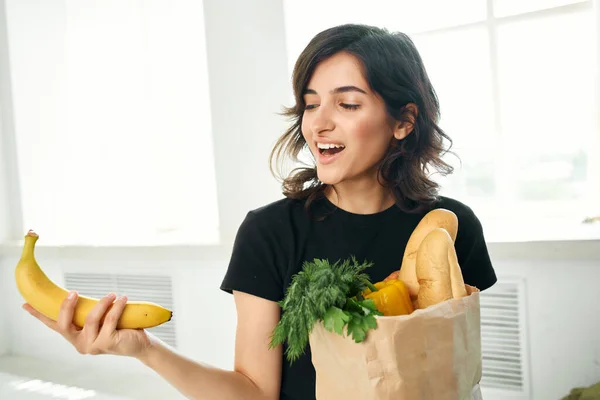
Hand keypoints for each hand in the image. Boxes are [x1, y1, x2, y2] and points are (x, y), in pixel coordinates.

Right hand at [23, 291, 151, 358]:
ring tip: (112, 294)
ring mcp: (92, 346)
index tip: (26, 304)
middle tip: (74, 292)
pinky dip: (116, 307)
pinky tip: (123, 298)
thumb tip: (75, 294)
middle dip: (66, 306)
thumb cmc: (119, 328)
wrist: (139, 343)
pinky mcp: (106, 343)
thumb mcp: (99, 318)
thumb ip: (87, 312)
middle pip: (64, 324)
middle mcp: (80, 343)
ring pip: (90, 319)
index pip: (53, 324)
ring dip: (102, 303)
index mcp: (74, 336)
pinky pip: (109, 320)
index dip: (39, 315)